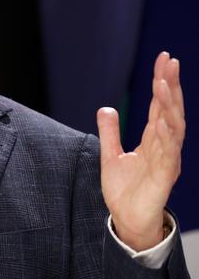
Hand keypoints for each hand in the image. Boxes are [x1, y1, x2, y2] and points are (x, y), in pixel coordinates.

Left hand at [97, 52, 183, 250]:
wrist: (126, 219)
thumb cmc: (124, 190)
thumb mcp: (110, 155)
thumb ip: (110, 132)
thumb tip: (106, 108)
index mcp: (153, 140)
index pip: (159, 106)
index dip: (162, 83)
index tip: (163, 59)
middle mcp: (164, 146)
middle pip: (170, 110)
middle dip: (170, 86)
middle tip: (170, 62)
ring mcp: (166, 160)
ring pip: (173, 128)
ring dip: (169, 105)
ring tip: (164, 83)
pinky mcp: (164, 176)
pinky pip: (168, 154)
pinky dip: (167, 136)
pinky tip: (164, 120)